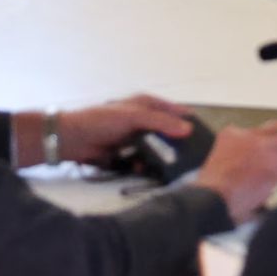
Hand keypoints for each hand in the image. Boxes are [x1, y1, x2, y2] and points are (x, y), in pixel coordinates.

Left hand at [54, 94, 195, 166]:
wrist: (72, 140)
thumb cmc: (101, 120)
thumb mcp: (133, 116)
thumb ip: (160, 121)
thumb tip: (187, 128)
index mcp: (146, 105)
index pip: (174, 111)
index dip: (188, 121)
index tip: (204, 134)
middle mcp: (143, 121)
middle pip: (167, 133)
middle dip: (177, 144)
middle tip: (192, 156)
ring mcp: (135, 139)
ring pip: (157, 150)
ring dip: (162, 158)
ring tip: (174, 168)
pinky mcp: (128, 155)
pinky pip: (144, 162)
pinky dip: (146, 166)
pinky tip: (147, 171)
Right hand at [193, 121, 276, 224]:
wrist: (206, 202)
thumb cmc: (210, 193)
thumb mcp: (221, 164)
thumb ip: (240, 159)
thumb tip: (260, 175)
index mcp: (231, 135)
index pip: (258, 132)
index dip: (271, 143)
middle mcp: (247, 136)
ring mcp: (262, 149)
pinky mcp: (273, 166)